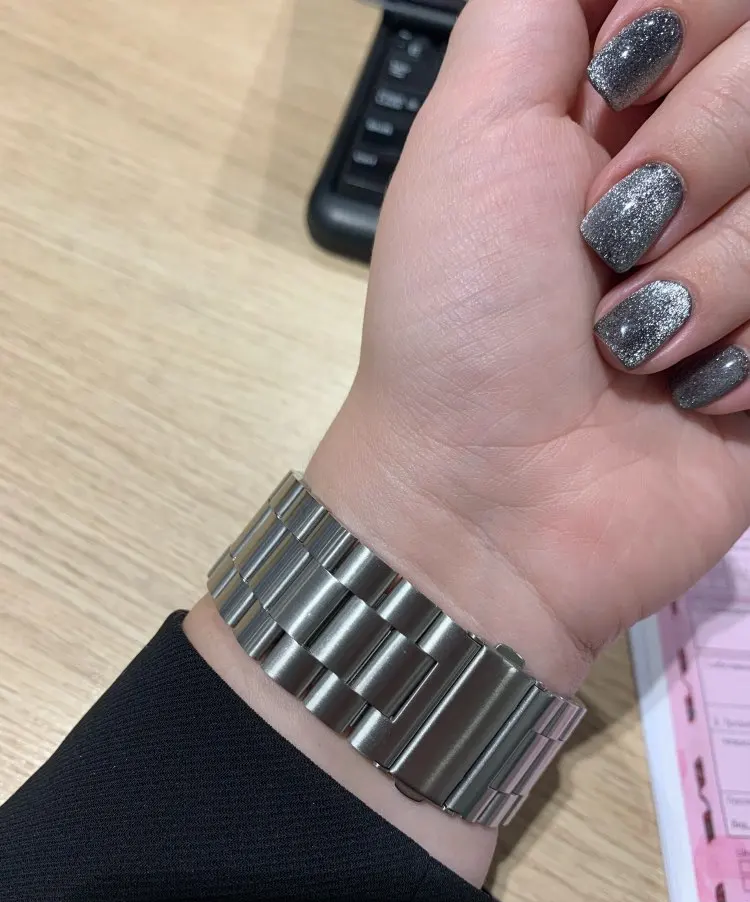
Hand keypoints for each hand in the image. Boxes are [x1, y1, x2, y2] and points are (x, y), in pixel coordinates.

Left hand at [309, 0, 749, 694]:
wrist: (489, 500)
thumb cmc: (461, 317)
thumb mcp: (470, 129)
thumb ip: (539, 11)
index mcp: (626, 96)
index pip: (726, 3)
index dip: (686, 24)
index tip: (619, 86)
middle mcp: (702, 168)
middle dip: (690, 161)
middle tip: (604, 244)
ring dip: (710, 276)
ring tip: (630, 342)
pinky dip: (747, 352)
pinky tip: (687, 394)